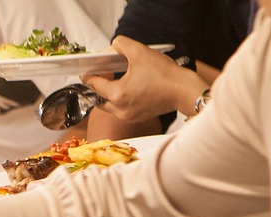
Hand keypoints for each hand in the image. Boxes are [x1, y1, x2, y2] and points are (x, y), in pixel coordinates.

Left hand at [81, 37, 206, 125]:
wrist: (183, 91)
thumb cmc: (164, 74)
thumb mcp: (140, 52)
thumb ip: (121, 45)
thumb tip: (112, 48)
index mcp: (117, 95)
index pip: (94, 85)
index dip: (89, 74)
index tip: (86, 69)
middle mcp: (120, 110)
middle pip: (98, 98)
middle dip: (99, 85)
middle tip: (105, 72)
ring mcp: (129, 116)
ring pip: (109, 105)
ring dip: (109, 92)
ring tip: (116, 78)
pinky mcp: (137, 117)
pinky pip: (121, 109)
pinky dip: (120, 98)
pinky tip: (128, 86)